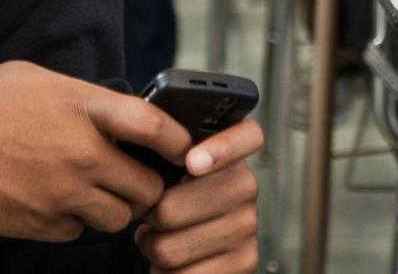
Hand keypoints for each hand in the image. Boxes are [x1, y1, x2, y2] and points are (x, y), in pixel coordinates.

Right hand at [0, 61, 190, 241]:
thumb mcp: (38, 80)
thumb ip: (83, 98)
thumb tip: (116, 115)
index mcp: (82, 107)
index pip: (154, 127)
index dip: (178, 142)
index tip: (183, 149)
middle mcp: (79, 153)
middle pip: (146, 188)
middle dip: (147, 188)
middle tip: (137, 182)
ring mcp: (60, 193)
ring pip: (117, 219)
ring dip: (114, 209)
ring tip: (96, 193)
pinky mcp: (38, 224)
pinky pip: (76, 233)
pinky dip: (74, 222)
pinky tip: (55, 202)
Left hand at [135, 119, 261, 273]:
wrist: (185, 252)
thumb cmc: (171, 203)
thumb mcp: (168, 172)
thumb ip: (166, 156)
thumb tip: (150, 143)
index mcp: (228, 154)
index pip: (246, 137)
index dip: (221, 148)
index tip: (191, 162)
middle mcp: (246, 187)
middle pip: (172, 207)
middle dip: (150, 219)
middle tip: (154, 218)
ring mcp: (247, 227)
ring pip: (170, 247)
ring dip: (154, 249)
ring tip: (162, 241)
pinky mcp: (244, 262)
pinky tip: (175, 265)